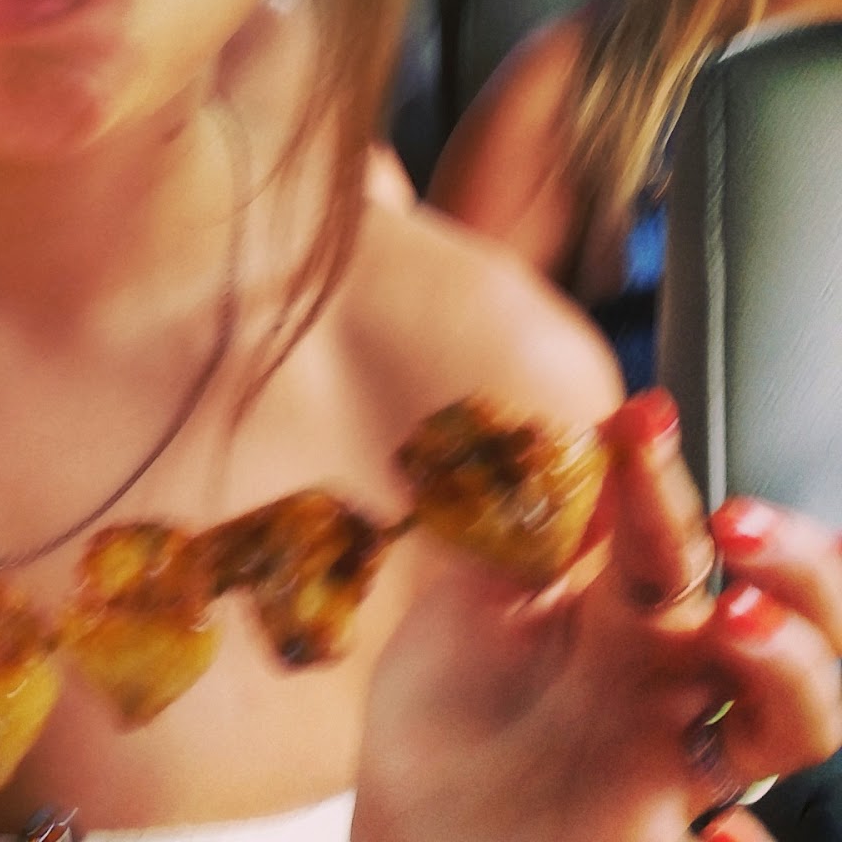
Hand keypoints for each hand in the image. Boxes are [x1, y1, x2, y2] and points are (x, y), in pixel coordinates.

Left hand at [352, 390, 841, 841]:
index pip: (673, 534)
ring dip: (794, 665)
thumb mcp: (470, 602)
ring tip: (737, 620)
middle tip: (736, 523)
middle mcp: (671, 683)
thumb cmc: (448, 713)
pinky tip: (726, 836)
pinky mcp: (656, 834)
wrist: (413, 822)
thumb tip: (553, 440)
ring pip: (800, 720)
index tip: (639, 414)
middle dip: (795, 563)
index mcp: (627, 613)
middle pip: (789, 617)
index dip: (663, 474)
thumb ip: (514, 535)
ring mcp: (672, 764)